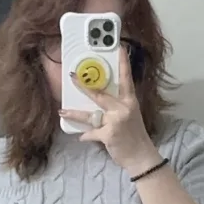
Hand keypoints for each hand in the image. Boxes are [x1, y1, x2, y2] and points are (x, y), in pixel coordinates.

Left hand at [59, 44, 160, 176]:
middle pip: (100, 94)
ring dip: (75, 113)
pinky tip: (81, 137)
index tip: (119, 48)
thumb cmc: (134, 135)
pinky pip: (92, 133)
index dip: (123, 63)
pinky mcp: (109, 135)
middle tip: (72, 76)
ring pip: (91, 115)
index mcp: (130, 101)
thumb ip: (117, 106)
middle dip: (84, 85)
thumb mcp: (130, 116)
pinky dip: (86, 136)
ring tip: (62, 111)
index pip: (126, 78)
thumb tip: (99, 100)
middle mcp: (123, 108)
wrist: (141, 156)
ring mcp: (116, 121)